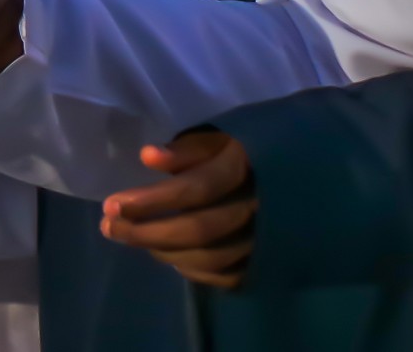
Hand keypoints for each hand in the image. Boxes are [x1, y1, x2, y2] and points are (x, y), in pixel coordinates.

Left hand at [101, 132, 255, 289]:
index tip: (111, 204)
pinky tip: (167, 255)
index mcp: (246, 170)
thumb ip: (187, 149)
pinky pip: (227, 276)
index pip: (194, 190)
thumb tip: (147, 156)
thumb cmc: (248, 150)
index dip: (152, 200)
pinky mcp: (268, 261)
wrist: (305, 175)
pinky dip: (192, 269)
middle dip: (146, 232)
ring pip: (210, 258)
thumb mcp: (221, 136)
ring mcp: (266, 240)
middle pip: (198, 230)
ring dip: (163, 251)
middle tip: (108, 226)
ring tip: (128, 236)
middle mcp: (259, 209)